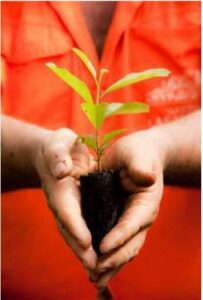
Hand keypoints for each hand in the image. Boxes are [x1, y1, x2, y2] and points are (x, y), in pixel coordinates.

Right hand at [34, 128, 96, 271]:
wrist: (56, 154)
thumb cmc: (59, 147)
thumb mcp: (58, 145)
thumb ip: (58, 156)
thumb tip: (62, 171)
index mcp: (59, 188)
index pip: (66, 211)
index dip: (76, 227)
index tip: (87, 243)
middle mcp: (62, 203)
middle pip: (70, 229)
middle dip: (81, 248)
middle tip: (95, 266)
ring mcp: (69, 208)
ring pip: (76, 233)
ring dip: (85, 251)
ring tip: (100, 268)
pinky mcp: (77, 209)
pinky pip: (82, 228)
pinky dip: (89, 243)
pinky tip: (102, 253)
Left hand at [92, 130, 166, 287]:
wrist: (137, 157)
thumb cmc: (138, 153)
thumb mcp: (138, 154)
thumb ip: (141, 166)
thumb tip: (146, 177)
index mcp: (146, 203)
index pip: (133, 223)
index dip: (119, 236)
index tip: (103, 247)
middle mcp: (140, 217)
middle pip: (130, 244)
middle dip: (113, 259)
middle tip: (95, 272)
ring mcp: (130, 222)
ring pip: (123, 250)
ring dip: (110, 266)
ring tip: (94, 279)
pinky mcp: (119, 221)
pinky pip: (114, 244)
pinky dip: (105, 257)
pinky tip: (93, 266)